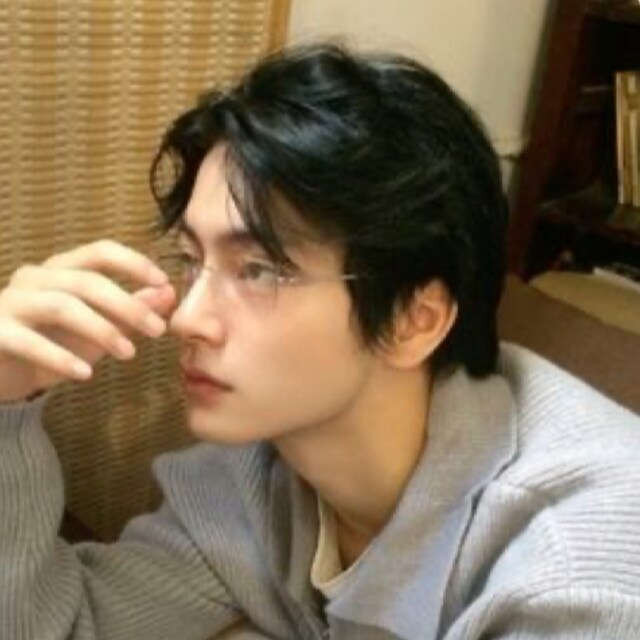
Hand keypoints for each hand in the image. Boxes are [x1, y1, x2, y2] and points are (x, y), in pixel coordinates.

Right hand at [0, 240, 176, 402]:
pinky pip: (28, 341)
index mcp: (60, 270)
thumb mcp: (96, 328)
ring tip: (128, 353)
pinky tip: (86, 373)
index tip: (164, 282)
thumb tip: (168, 293)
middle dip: (128, 305)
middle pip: (87, 281)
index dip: (134, 263)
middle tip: (158, 330)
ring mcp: (10, 303)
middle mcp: (34, 278)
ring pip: (62, 306)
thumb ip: (129, 310)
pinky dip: (60, 357)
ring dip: (102, 329)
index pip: (100, 252)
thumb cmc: (50, 345)